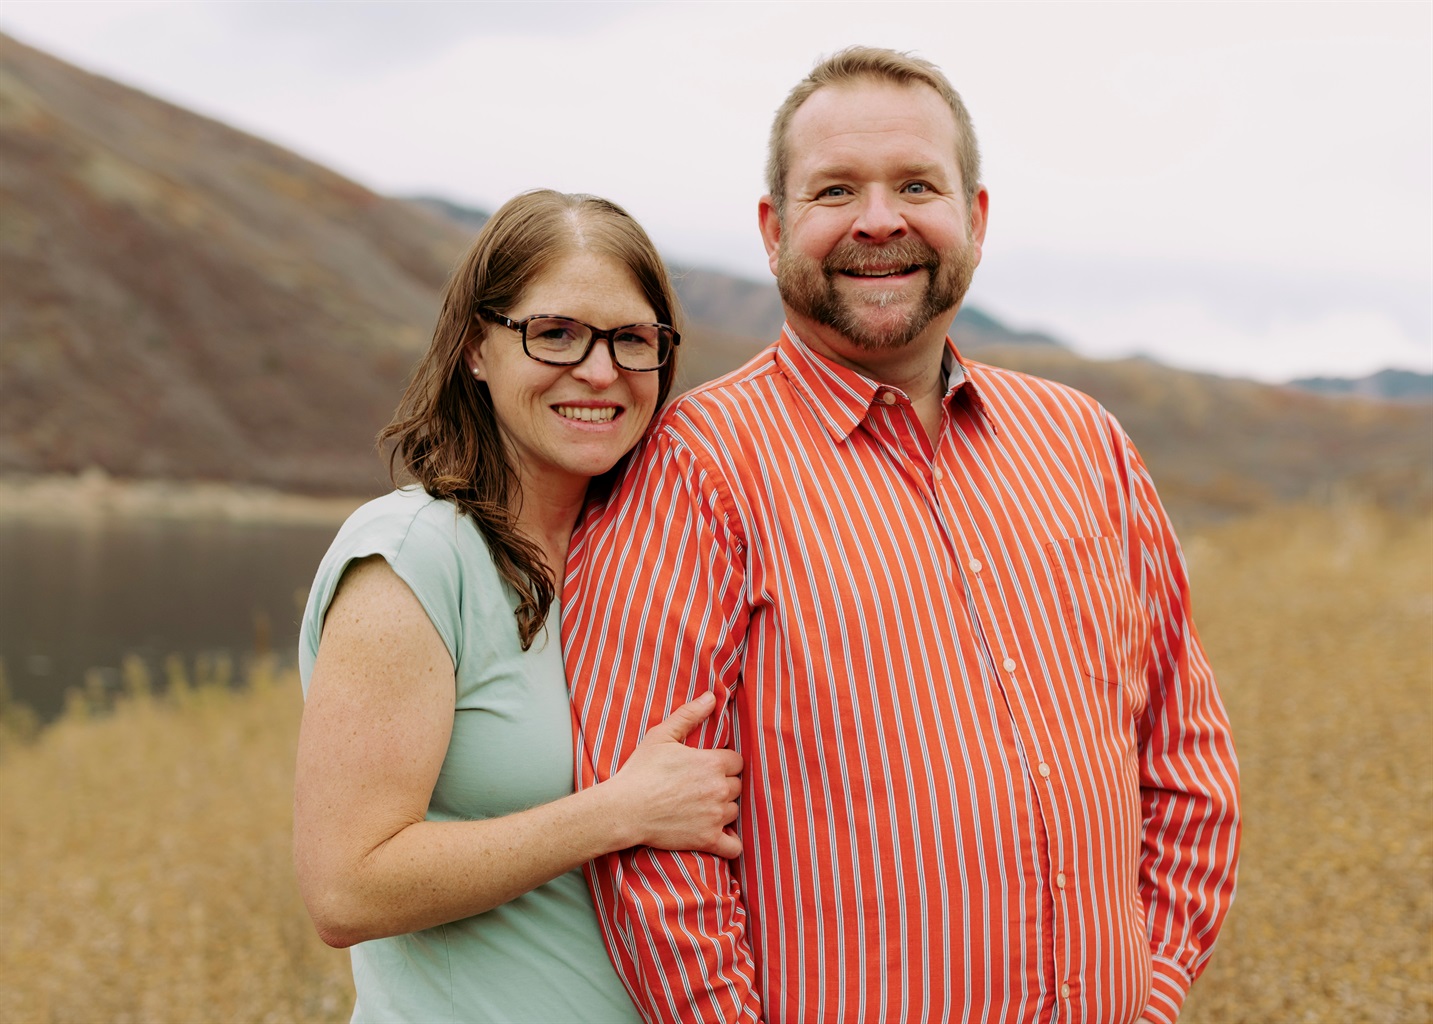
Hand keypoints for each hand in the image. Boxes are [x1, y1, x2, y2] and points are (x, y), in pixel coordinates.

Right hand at [605, 693, 743, 857]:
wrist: (625, 809)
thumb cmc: (641, 771)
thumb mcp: (662, 736)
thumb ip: (689, 715)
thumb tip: (711, 697)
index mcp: (713, 763)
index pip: (737, 761)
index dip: (723, 763)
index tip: (707, 768)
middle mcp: (720, 789)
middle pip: (737, 786)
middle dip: (723, 785)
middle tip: (701, 788)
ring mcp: (716, 816)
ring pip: (734, 811)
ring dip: (723, 810)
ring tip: (703, 808)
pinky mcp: (708, 839)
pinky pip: (734, 846)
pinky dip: (731, 842)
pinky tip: (721, 836)